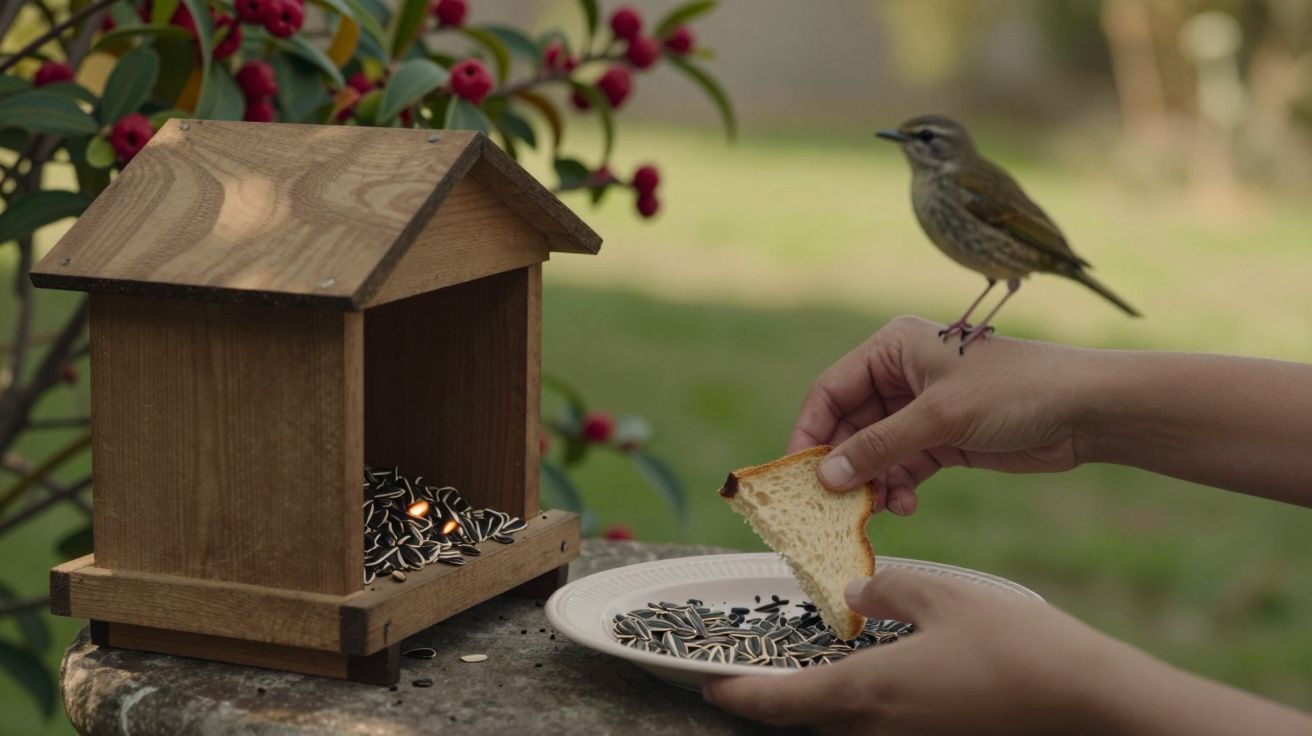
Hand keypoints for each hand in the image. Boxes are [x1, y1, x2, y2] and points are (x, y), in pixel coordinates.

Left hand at [703, 570, 1311, 735]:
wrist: (1087, 702)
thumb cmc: (1016, 648)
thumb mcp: (943, 596)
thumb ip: (887, 591)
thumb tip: (855, 595)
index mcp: (869, 693)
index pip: (780, 702)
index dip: (737, 694)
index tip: (707, 684)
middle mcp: (881, 730)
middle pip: (806, 722)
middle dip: (774, 700)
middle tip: (751, 672)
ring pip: (842, 729)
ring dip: (818, 705)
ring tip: (807, 670)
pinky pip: (879, 730)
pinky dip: (859, 707)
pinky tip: (873, 676)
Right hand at [789, 315, 1090, 514]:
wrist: (1085, 410)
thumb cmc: (1013, 392)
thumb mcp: (939, 418)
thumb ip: (879, 447)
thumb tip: (826, 477)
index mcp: (892, 348)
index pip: (830, 391)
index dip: (811, 432)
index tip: (798, 474)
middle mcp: (900, 376)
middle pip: (849, 425)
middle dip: (843, 465)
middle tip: (833, 505)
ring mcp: (921, 410)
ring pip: (874, 452)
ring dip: (872, 482)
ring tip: (878, 509)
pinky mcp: (942, 439)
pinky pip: (901, 467)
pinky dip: (897, 488)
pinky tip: (904, 506)